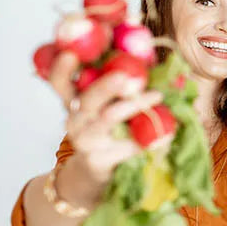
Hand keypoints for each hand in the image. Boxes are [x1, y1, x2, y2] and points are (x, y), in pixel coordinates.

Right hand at [47, 51, 161, 204]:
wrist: (100, 171)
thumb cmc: (110, 129)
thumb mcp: (111, 104)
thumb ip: (128, 83)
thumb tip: (162, 60)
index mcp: (75, 99)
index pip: (60, 81)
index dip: (62, 68)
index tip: (71, 54)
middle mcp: (76, 118)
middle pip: (86, 98)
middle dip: (105, 85)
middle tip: (124, 76)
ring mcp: (86, 140)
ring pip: (106, 119)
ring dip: (132, 105)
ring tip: (156, 94)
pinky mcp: (101, 159)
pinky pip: (127, 146)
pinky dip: (149, 137)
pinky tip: (166, 132)